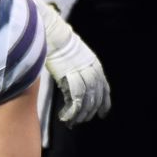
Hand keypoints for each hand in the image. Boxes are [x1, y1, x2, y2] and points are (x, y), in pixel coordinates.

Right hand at [37, 1, 110, 124]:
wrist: (51, 34)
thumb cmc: (59, 45)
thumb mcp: (75, 58)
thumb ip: (79, 72)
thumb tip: (75, 88)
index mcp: (95, 65)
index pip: (104, 88)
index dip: (104, 103)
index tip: (102, 114)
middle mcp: (92, 70)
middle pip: (96, 97)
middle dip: (90, 111)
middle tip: (83, 120)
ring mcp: (81, 74)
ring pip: (87, 101)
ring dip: (80, 114)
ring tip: (74, 122)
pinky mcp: (70, 78)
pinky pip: (75, 101)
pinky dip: (71, 112)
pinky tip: (66, 117)